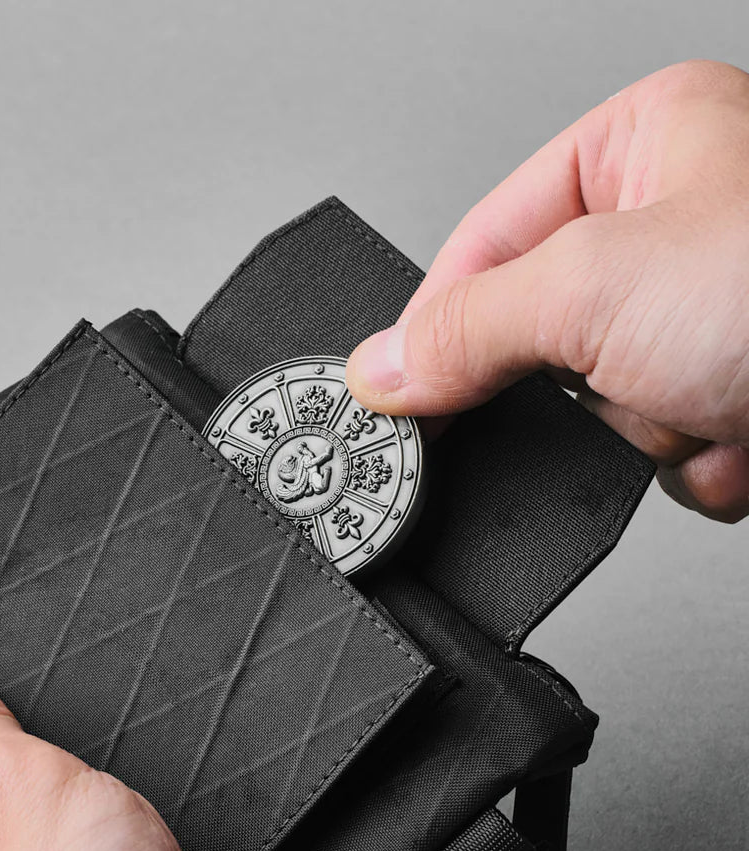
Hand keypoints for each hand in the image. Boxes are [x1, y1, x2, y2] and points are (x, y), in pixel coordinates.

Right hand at [346, 59, 748, 521]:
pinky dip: (699, 460)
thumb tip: (382, 365)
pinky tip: (747, 431)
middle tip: (620, 376)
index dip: (442, 320)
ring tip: (714, 398)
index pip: (487, 239)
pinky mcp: (744, 391)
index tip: (402, 387)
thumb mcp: (594, 288)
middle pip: (544, 337)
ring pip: (606, 409)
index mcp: (644, 147)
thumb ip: (467, 328)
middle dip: (586, 386)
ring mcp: (716, 316)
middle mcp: (683, 225)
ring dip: (651, 429)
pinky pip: (666, 451)